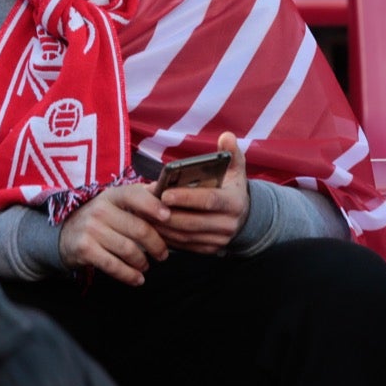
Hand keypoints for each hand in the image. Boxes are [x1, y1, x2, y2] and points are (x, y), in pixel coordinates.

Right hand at [58, 182, 170, 285]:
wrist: (65, 235)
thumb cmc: (99, 219)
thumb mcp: (115, 202)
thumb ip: (139, 196)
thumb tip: (164, 190)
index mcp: (111, 195)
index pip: (134, 195)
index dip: (153, 206)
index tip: (168, 217)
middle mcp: (100, 210)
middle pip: (138, 228)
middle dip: (156, 245)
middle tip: (163, 254)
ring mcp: (91, 229)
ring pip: (128, 249)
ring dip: (143, 262)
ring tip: (146, 266)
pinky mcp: (85, 249)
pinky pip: (113, 265)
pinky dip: (129, 275)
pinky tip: (137, 279)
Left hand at [156, 132, 250, 252]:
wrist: (242, 214)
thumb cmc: (231, 185)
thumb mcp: (235, 168)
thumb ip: (230, 151)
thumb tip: (226, 136)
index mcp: (235, 202)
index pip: (209, 201)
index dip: (186, 198)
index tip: (164, 194)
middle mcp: (229, 224)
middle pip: (192, 222)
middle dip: (167, 215)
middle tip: (145, 205)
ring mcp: (219, 240)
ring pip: (185, 236)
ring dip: (162, 227)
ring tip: (142, 214)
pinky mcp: (208, 249)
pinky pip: (184, 245)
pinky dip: (166, 237)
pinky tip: (151, 226)